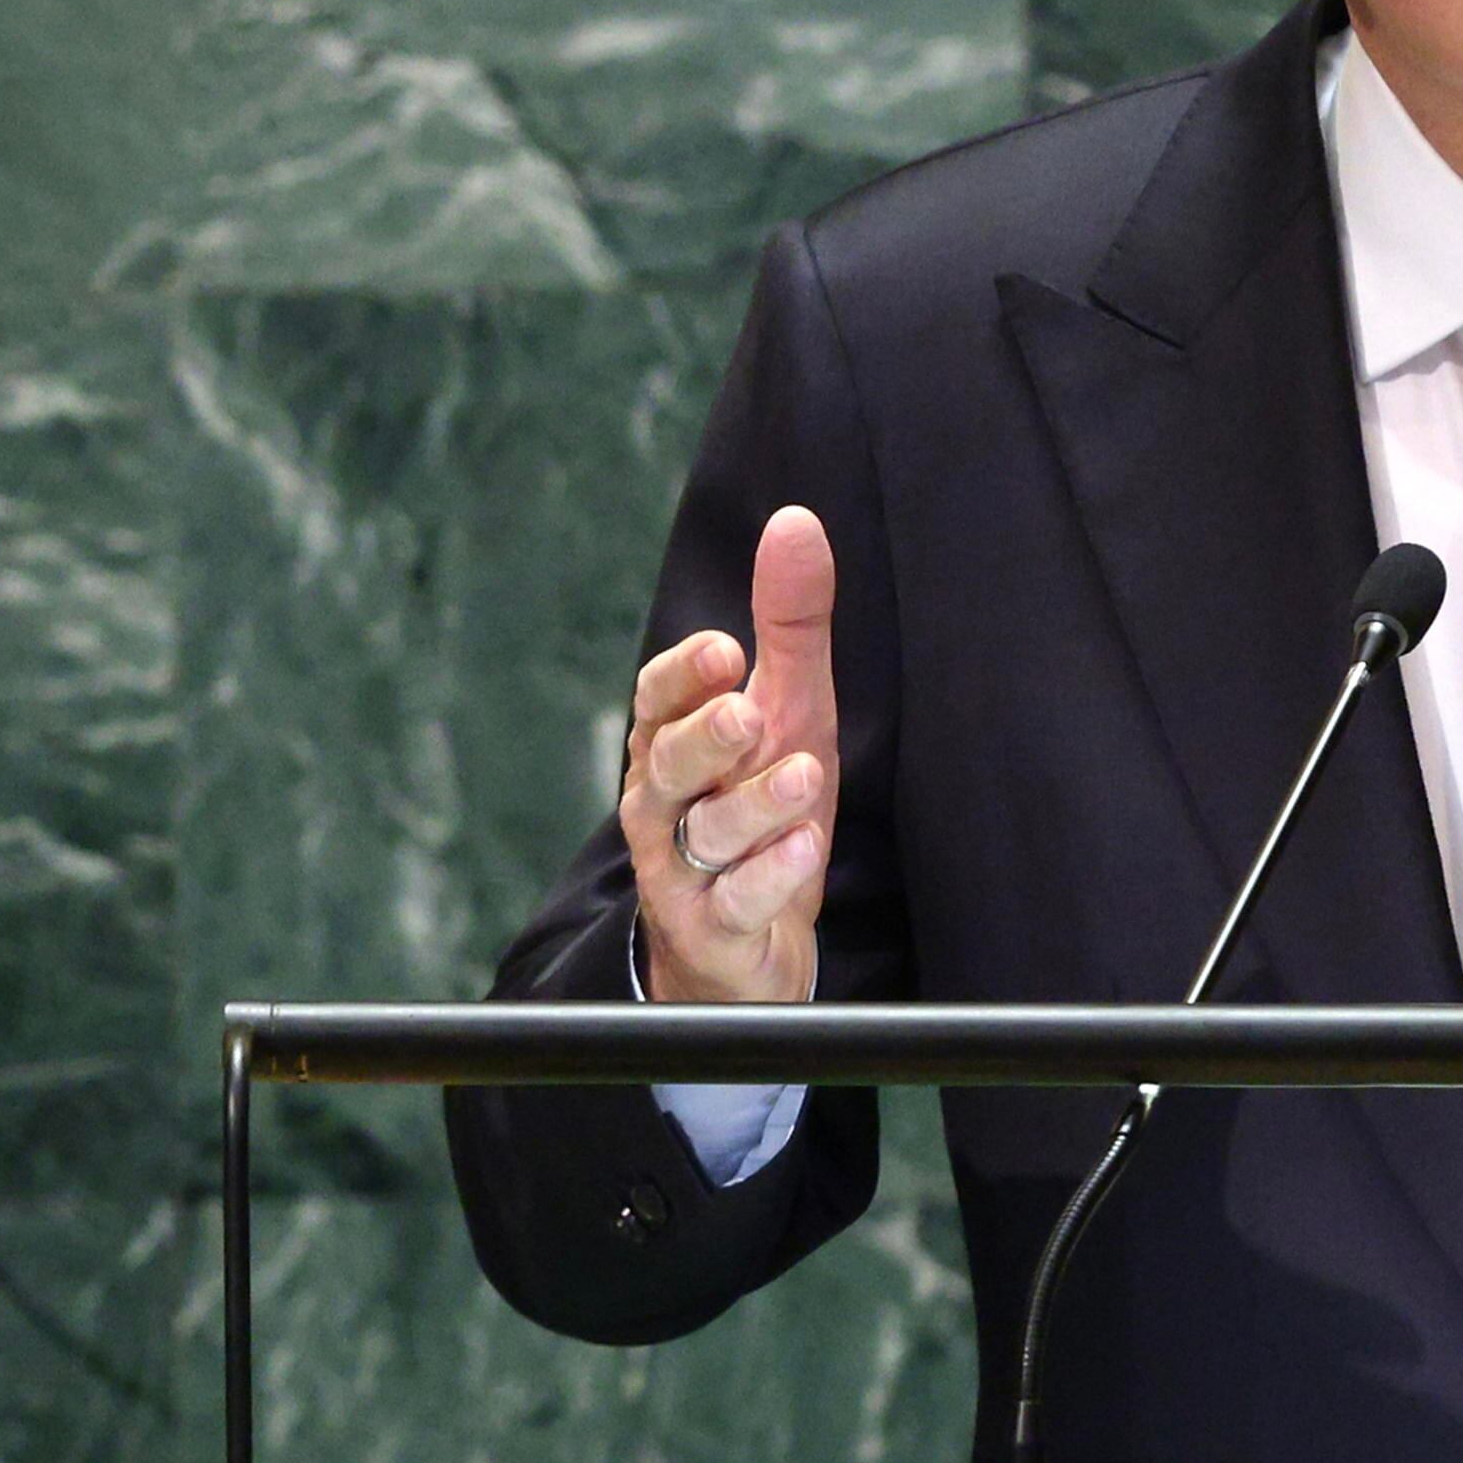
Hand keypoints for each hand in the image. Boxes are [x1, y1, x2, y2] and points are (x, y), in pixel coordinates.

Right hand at [623, 504, 837, 1003]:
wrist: (750, 939)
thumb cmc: (762, 804)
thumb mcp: (788, 709)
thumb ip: (789, 625)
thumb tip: (796, 522)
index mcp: (672, 742)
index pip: (657, 700)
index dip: (684, 678)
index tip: (724, 649)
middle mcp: (663, 803)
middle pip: (668, 765)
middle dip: (706, 738)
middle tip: (748, 714)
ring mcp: (682, 871)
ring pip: (704, 834)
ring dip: (753, 806)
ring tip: (804, 777)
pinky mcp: (713, 930)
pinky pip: (734, 904)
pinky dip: (767, 879)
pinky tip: (802, 852)